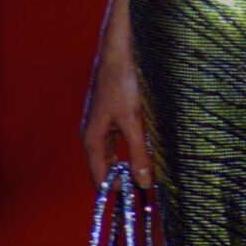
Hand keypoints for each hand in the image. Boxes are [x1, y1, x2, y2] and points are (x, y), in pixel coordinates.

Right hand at [80, 31, 153, 192]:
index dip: (117, 192)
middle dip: (125, 178)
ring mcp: (103, 123)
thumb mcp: (134, 121)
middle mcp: (94, 133)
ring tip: (154, 168)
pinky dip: (134, 146)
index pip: (99, 179)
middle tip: (151, 184)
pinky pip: (121, 139)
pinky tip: (151, 145)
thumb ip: (139, 153)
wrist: (119, 48)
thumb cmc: (123, 81)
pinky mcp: (114, 113)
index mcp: (91, 139)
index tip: (140, 198)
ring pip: (115, 153)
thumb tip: (145, 183)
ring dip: (131, 162)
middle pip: (106, 167)